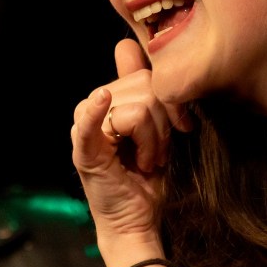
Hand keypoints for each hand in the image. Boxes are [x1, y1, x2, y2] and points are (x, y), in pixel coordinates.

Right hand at [71, 38, 192, 266]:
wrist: (137, 222)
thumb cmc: (147, 177)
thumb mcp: (154, 128)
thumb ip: (145, 90)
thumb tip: (127, 45)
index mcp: (108, 102)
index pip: (144, 77)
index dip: (169, 100)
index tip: (182, 126)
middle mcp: (92, 110)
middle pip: (144, 90)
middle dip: (163, 125)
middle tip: (159, 153)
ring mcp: (85, 131)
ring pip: (137, 110)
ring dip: (153, 141)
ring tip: (148, 161)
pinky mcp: (84, 153)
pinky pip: (90, 123)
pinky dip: (95, 111)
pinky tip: (102, 101)